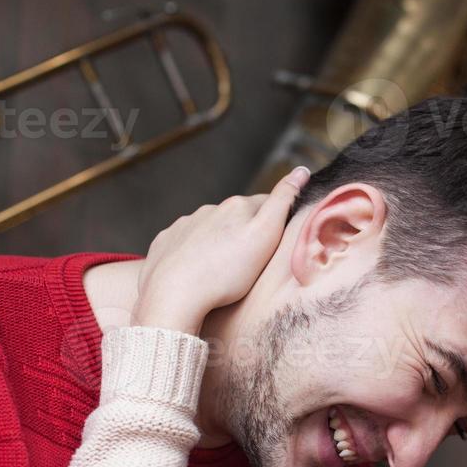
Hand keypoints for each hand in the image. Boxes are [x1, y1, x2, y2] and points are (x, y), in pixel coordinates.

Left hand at [132, 167, 310, 333]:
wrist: (174, 295)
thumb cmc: (226, 272)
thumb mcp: (266, 236)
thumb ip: (283, 201)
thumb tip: (301, 171)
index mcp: (236, 206)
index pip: (265, 205)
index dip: (276, 220)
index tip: (278, 239)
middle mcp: (208, 209)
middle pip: (235, 217)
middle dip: (244, 231)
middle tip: (252, 260)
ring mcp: (184, 225)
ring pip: (208, 229)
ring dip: (217, 242)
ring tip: (222, 269)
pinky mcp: (165, 242)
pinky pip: (183, 243)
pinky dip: (192, 252)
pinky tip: (195, 271)